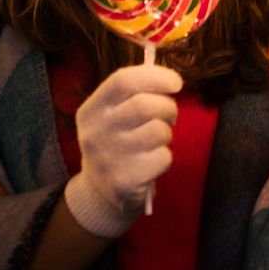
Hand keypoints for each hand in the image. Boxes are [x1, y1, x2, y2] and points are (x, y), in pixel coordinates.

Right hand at [63, 64, 180, 237]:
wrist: (101, 193)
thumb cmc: (117, 143)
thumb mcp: (113, 116)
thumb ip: (135, 94)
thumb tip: (172, 80)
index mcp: (91, 110)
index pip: (123, 81)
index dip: (155, 76)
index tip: (177, 83)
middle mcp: (95, 132)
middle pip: (145, 105)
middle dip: (168, 107)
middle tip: (170, 116)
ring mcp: (109, 157)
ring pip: (158, 131)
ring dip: (167, 133)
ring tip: (157, 140)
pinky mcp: (125, 180)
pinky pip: (163, 157)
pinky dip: (165, 157)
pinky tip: (151, 162)